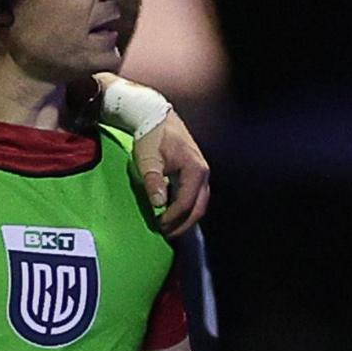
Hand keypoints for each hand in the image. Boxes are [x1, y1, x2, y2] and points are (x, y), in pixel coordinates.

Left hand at [132, 110, 210, 237]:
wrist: (155, 116)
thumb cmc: (151, 136)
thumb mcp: (148, 159)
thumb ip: (153, 181)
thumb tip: (159, 204)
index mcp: (195, 170)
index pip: (186, 202)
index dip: (173, 217)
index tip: (158, 225)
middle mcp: (203, 173)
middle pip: (198, 207)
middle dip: (183, 223)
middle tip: (165, 234)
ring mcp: (201, 173)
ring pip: (198, 203)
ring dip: (184, 217)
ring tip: (167, 227)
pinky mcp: (194, 172)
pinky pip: (193, 196)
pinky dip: (184, 207)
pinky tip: (170, 213)